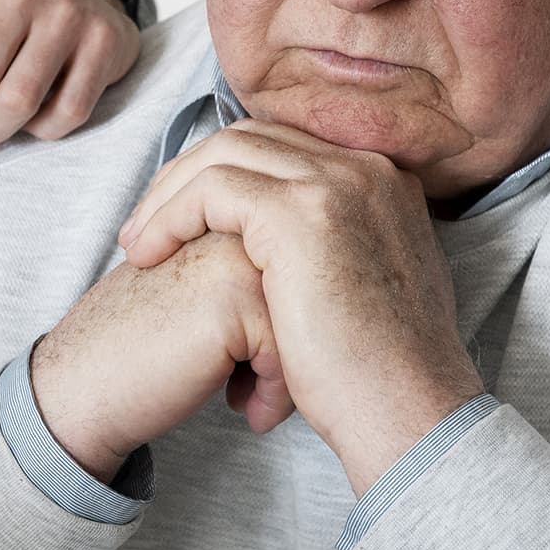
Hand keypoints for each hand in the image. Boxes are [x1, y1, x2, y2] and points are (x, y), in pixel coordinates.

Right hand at [29, 231, 287, 482]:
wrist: (81, 383)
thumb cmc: (139, 349)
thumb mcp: (207, 298)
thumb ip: (259, 279)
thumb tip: (330, 312)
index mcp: (231, 217)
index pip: (304, 275)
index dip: (286, 330)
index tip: (250, 365)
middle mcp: (238, 225)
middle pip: (312, 294)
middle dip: (295, 349)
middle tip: (258, 386)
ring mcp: (239, 256)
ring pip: (311, 321)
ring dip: (289, 373)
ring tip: (249, 396)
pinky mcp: (238, 299)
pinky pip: (296, 351)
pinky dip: (276, 392)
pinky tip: (245, 410)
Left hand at [114, 120, 483, 493]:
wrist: (411, 411)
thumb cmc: (383, 376)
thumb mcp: (370, 291)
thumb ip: (336, 252)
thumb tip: (285, 259)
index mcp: (383, 182)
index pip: (284, 147)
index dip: (225, 175)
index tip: (186, 219)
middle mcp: (365, 169)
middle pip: (251, 138)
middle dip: (188, 176)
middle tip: (148, 227)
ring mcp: (337, 184)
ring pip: (225, 153)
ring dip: (169, 195)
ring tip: (138, 245)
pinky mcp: (302, 211)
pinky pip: (211, 187)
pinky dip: (170, 215)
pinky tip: (149, 254)